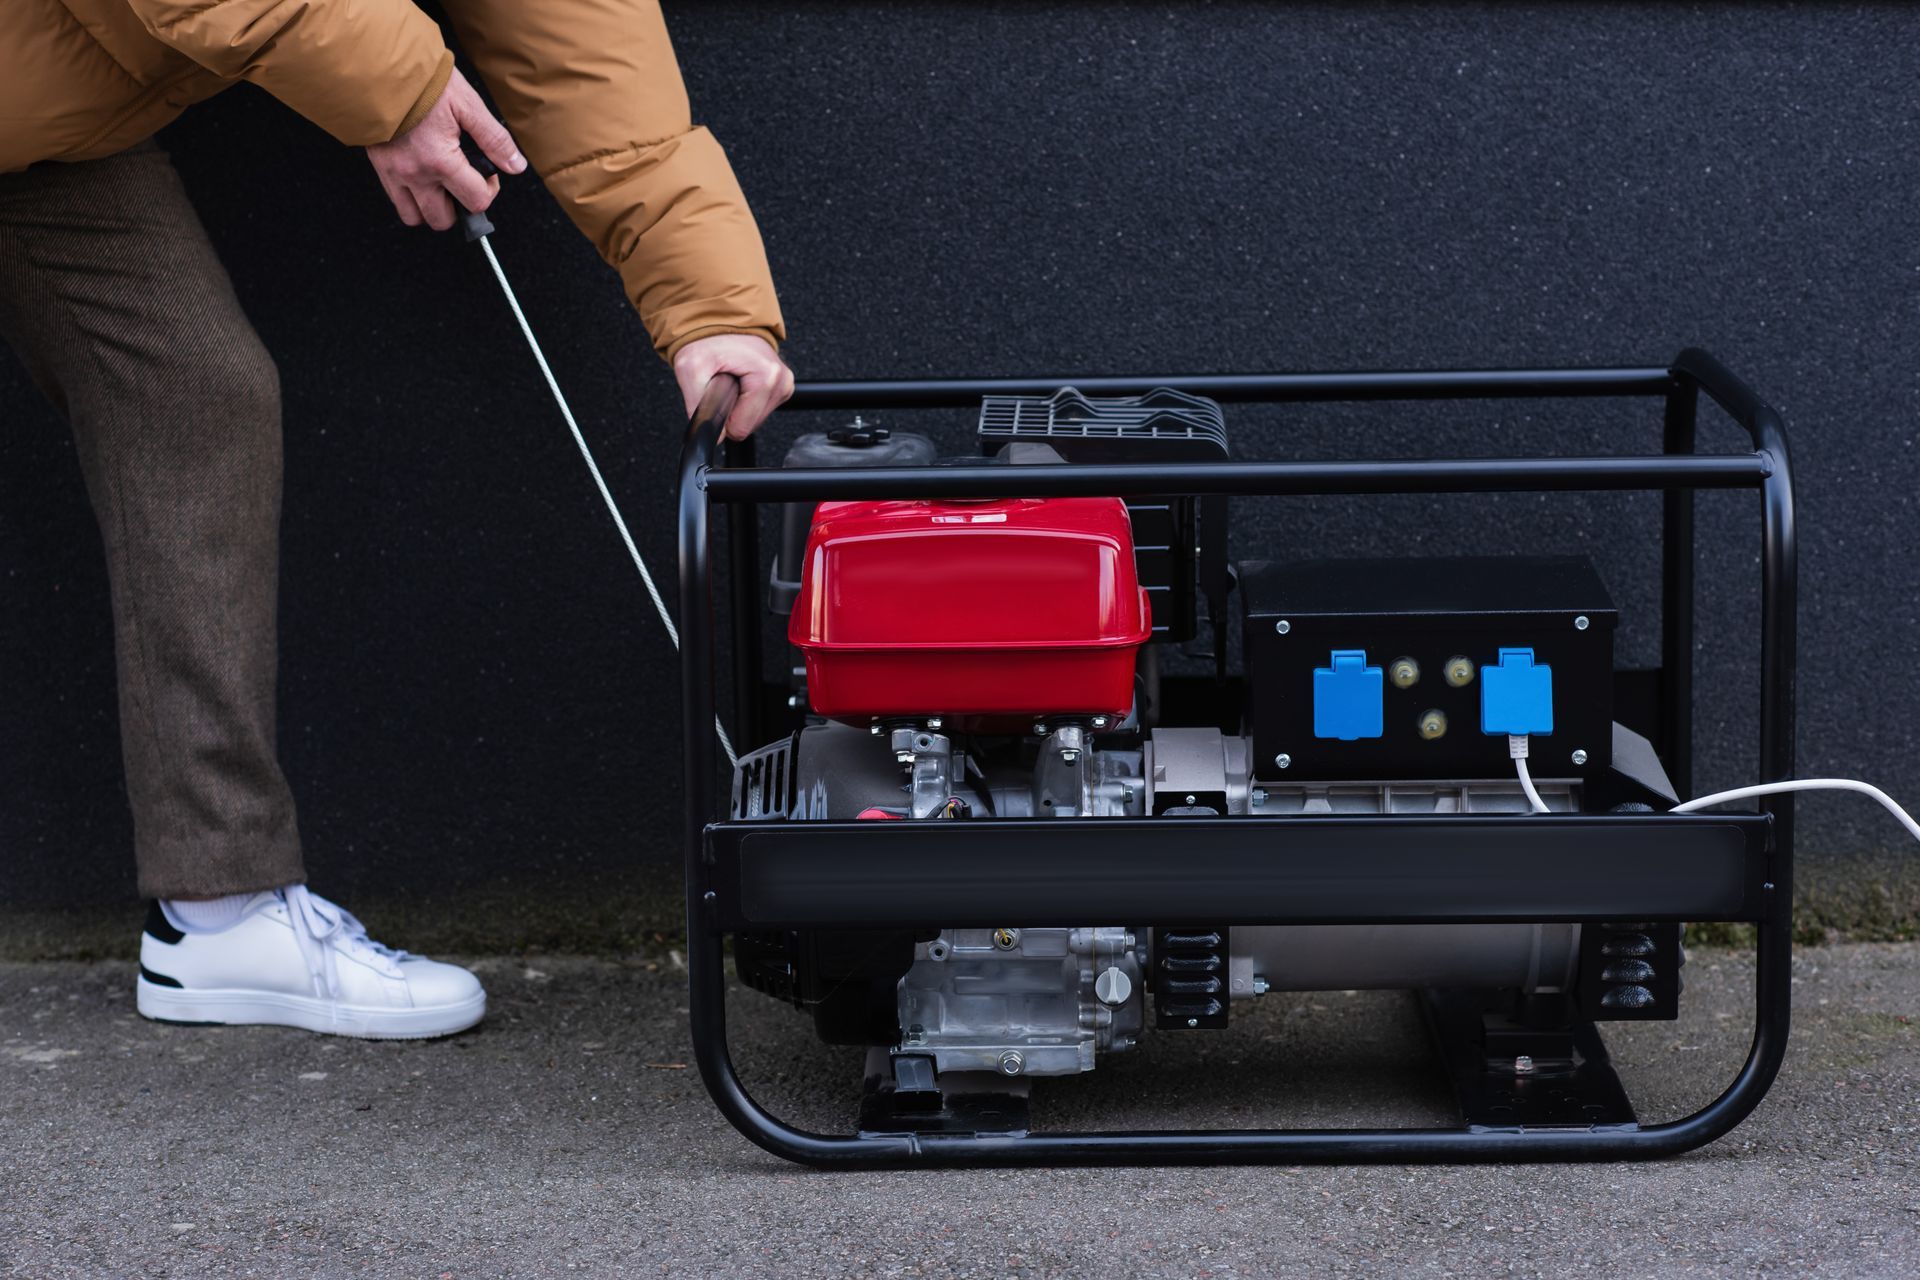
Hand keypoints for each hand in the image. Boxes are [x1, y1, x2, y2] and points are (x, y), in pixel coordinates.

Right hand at [366, 68, 524, 230]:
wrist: (380, 66)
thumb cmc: (424, 83)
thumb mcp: (467, 105)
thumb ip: (494, 139)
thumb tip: (516, 166)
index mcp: (441, 161)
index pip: (476, 201)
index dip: (488, 190)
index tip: (486, 173)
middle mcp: (415, 174)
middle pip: (442, 220)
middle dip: (459, 208)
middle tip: (463, 183)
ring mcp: (393, 173)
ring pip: (414, 217)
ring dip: (431, 208)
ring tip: (441, 184)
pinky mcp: (379, 167)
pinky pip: (396, 201)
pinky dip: (411, 197)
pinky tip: (422, 175)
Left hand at [672, 334, 794, 439]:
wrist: (719, 322)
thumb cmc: (708, 341)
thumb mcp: (690, 369)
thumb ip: (697, 406)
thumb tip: (709, 434)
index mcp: (767, 378)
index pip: (741, 428)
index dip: (722, 417)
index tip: (717, 394)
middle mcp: (781, 381)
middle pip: (750, 425)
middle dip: (732, 409)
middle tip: (723, 385)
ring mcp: (784, 384)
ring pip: (755, 419)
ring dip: (738, 405)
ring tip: (731, 380)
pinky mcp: (782, 386)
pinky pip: (760, 409)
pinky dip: (746, 400)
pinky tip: (740, 381)